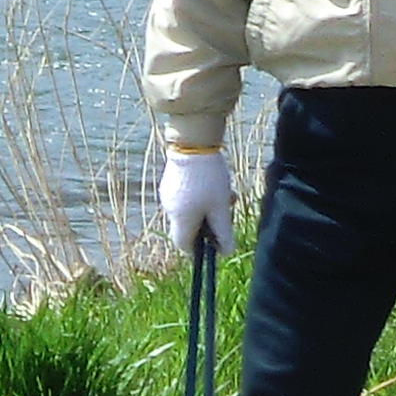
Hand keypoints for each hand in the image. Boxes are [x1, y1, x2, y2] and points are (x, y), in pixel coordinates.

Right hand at [162, 147, 234, 263]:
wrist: (193, 142)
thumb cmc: (208, 178)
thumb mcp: (220, 207)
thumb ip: (224, 232)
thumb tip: (226, 252)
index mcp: (179, 220)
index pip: (185, 245)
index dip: (201, 247)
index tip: (217, 239)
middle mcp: (169, 209)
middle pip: (189, 226)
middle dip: (209, 222)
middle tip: (226, 210)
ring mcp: (168, 193)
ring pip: (190, 209)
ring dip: (208, 206)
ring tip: (226, 192)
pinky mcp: (171, 179)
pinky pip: (186, 196)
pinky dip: (201, 195)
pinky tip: (215, 181)